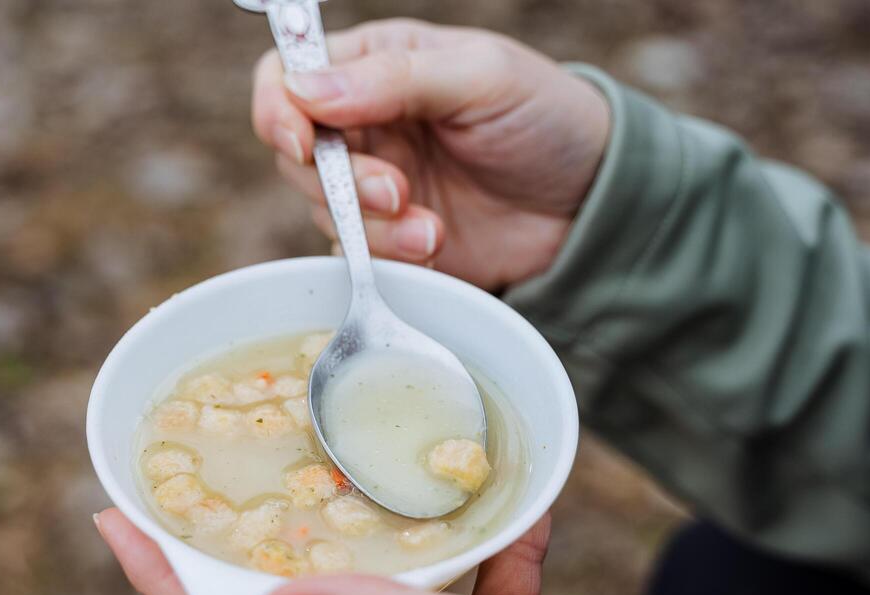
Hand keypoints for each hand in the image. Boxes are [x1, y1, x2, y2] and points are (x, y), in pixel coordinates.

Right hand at [252, 19, 611, 291]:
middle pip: (296, 154)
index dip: (279, 109)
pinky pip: (354, 254)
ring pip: (322, 210)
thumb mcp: (479, 78)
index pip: (288, 76)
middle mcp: (363, 123)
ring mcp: (373, 184)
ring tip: (432, 227)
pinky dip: (388, 256)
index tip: (303, 143)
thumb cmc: (546, 118)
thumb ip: (394, 80)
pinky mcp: (389, 239)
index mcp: (375, 65)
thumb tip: (305, 89)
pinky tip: (437, 245)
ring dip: (371, 226)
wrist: (590, 204)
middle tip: (396, 192)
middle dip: (338, 182)